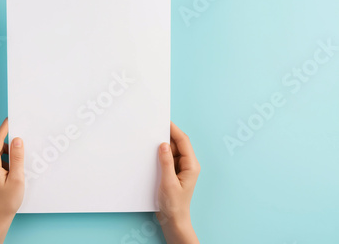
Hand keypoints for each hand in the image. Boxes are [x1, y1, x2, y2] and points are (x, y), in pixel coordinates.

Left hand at [0, 118, 24, 243]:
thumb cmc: (6, 201)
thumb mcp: (17, 178)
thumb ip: (18, 158)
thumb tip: (18, 140)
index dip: (5, 127)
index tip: (12, 117)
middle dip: (11, 140)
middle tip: (25, 138)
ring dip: (11, 152)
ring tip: (22, 161)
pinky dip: (8, 158)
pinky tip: (16, 167)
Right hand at [156, 121, 200, 243]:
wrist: (173, 220)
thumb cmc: (174, 204)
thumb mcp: (168, 182)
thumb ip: (166, 162)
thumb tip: (163, 144)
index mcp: (191, 165)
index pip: (183, 142)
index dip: (174, 130)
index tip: (164, 121)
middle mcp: (187, 165)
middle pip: (177, 144)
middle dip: (166, 136)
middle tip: (153, 129)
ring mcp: (180, 169)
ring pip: (171, 151)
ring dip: (162, 147)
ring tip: (149, 141)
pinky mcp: (173, 173)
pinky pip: (167, 159)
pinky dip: (159, 155)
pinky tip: (150, 154)